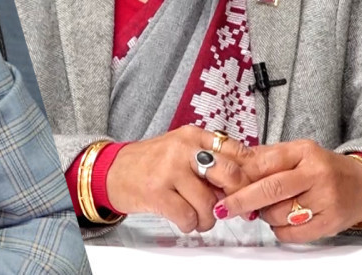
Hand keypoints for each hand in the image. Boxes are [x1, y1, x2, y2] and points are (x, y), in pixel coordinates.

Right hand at [106, 126, 251, 232]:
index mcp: (194, 135)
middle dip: (235, 197)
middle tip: (230, 207)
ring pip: (209, 203)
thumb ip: (210, 160)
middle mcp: (184, 149)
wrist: (112, 171)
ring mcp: (169, 169)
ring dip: (208, 219)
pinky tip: (184, 219)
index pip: (237, 151)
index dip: (249, 174)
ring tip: (199, 217)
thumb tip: (244, 181)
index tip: (248, 189)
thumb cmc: (152, 164)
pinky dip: (190, 225)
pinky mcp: (157, 192)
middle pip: (230, 174)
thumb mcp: (182, 150)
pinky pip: (189, 217)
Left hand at [217, 140, 361, 242]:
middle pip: (271, 190)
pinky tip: (284, 220)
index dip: (240, 177)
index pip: (265, 163)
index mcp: (305, 152)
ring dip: (265, 215)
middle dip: (242, 201)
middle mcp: (316, 174)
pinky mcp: (329, 223)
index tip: (222, 186)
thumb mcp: (298, 153)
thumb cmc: (324, 169)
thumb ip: (267, 158)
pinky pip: (291, 234)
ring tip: (271, 208)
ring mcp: (324, 199)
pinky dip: (279, 230)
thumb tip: (233, 166)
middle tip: (225, 208)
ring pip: (278, 214)